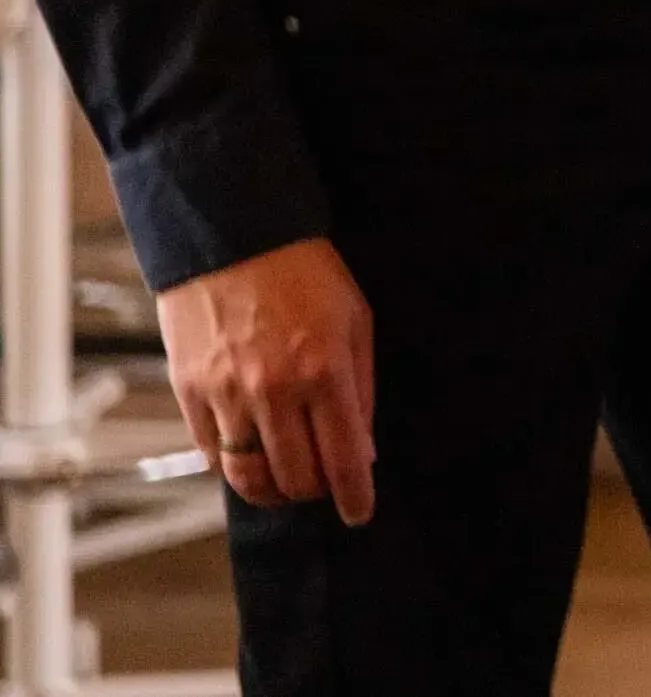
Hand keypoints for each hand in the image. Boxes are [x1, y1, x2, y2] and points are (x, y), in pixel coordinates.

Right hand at [155, 236, 375, 522]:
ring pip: (247, 478)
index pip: (344, 458)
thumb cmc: (305, 273)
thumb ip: (362, 388)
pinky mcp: (189, 392)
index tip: (360, 512)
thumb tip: (363, 450)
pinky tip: (251, 454)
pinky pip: (211, 453)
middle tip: (325, 486)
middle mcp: (274, 390)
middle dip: (316, 492)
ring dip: (272, 491)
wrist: (233, 237)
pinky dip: (234, 464)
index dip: (355, 495)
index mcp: (325, 371)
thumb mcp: (356, 320)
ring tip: (288, 483)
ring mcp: (227, 394)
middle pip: (295, 479)